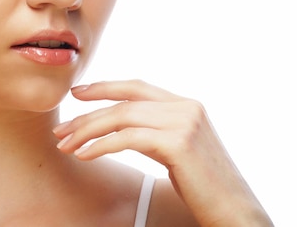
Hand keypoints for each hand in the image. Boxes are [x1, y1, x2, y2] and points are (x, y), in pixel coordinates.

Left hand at [53, 80, 272, 225]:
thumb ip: (155, 128)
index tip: (77, 93)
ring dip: (88, 131)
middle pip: (124, 103)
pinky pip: (127, 139)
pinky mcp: (178, 143)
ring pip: (121, 118)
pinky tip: (84, 155)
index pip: (136, 86)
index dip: (104, 87)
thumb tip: (117, 125)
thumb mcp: (178, 146)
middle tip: (61, 129)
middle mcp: (185, 107)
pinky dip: (100, 145)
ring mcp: (184, 122)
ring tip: (66, 145)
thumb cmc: (203, 185)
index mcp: (185, 104)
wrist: (235, 210)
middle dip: (88, 115)